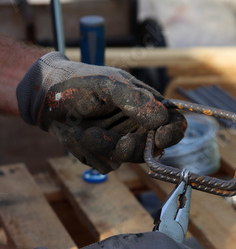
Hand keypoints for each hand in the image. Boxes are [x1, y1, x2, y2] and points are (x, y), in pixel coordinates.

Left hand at [16, 52, 185, 172]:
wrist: (47, 98)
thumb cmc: (80, 83)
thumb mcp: (109, 85)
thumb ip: (136, 100)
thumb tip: (163, 119)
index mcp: (148, 107)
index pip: (174, 124)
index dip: (173, 134)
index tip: (160, 138)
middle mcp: (139, 128)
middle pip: (152, 150)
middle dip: (132, 147)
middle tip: (112, 140)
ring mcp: (123, 143)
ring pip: (127, 159)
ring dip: (105, 147)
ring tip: (86, 131)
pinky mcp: (105, 156)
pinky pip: (106, 165)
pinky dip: (91, 153)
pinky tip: (80, 136)